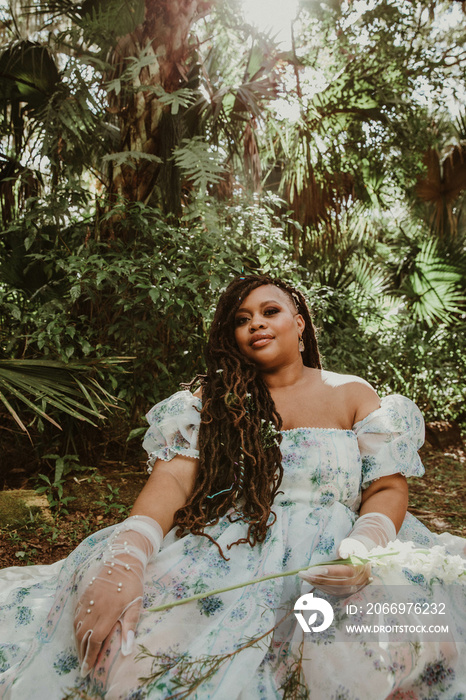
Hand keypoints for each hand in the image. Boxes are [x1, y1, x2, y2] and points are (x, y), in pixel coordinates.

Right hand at [73, 515, 162, 675]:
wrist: (122, 559)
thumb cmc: (132, 583)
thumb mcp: (136, 604)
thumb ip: (130, 627)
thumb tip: (127, 649)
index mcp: (108, 612)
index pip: (95, 640)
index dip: (90, 656)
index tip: (88, 669)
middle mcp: (94, 608)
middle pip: (83, 636)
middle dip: (82, 653)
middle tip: (83, 667)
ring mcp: (87, 601)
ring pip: (77, 627)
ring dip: (77, 643)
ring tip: (80, 655)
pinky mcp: (84, 595)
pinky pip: (75, 616)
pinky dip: (75, 628)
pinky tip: (78, 635)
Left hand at [298, 513, 394, 596]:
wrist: (361, 556)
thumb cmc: (353, 547)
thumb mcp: (351, 544)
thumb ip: (347, 548)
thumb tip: (343, 554)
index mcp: (359, 568)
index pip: (342, 572)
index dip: (327, 572)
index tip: (311, 569)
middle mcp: (357, 581)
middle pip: (335, 583)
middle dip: (317, 579)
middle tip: (302, 573)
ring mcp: (352, 588)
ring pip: (332, 589)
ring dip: (316, 583)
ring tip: (303, 576)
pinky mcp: (346, 591)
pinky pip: (332, 591)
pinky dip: (320, 586)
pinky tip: (310, 580)